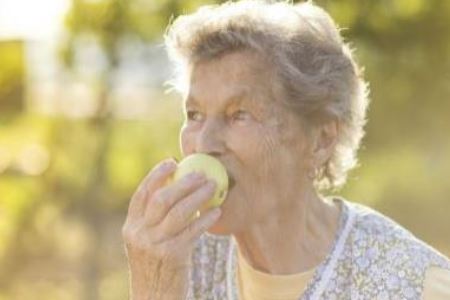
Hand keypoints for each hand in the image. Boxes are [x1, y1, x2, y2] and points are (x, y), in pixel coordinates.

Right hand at [121, 158, 221, 298]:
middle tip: (200, 174)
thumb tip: (176, 190)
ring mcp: (155, 245)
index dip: (156, 175)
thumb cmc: (155, 267)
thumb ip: (153, 221)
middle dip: (182, 182)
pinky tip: (216, 212)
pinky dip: (206, 218)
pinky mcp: (172, 255)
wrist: (153, 299)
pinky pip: (193, 230)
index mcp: (130, 227)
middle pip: (161, 199)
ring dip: (198, 196)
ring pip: (179, 211)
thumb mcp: (145, 243)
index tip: (172, 162)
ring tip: (212, 186)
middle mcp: (139, 234)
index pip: (141, 194)